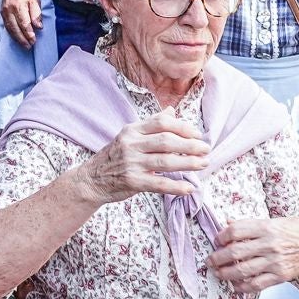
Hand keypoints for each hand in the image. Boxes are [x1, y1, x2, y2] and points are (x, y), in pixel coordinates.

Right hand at [0, 0, 41, 47]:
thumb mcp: (35, 0)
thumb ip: (37, 14)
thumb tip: (39, 27)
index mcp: (18, 6)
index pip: (24, 23)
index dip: (29, 33)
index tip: (34, 40)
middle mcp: (9, 10)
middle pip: (15, 29)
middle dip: (22, 39)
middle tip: (29, 46)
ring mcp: (4, 12)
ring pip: (10, 29)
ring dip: (17, 38)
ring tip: (24, 45)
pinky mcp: (2, 13)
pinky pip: (7, 26)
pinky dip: (12, 33)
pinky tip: (17, 38)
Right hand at [71, 115, 206, 204]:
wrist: (92, 179)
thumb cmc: (115, 157)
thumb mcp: (129, 136)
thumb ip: (151, 124)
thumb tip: (172, 110)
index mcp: (132, 130)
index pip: (161, 123)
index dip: (182, 127)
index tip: (197, 134)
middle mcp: (131, 144)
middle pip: (166, 141)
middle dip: (190, 145)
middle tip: (206, 149)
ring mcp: (131, 163)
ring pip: (165, 162)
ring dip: (188, 163)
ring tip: (203, 164)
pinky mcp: (132, 181)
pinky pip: (159, 184)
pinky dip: (176, 187)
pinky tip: (189, 188)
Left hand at [209, 218, 298, 292]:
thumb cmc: (297, 231)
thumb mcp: (277, 220)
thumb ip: (252, 223)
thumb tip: (227, 221)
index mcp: (267, 227)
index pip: (235, 230)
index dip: (221, 236)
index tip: (217, 240)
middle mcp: (270, 244)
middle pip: (235, 252)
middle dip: (217, 257)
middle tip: (210, 260)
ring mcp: (275, 261)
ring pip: (243, 270)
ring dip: (225, 273)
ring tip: (218, 273)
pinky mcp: (280, 276)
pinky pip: (256, 284)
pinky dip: (242, 287)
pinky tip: (235, 286)